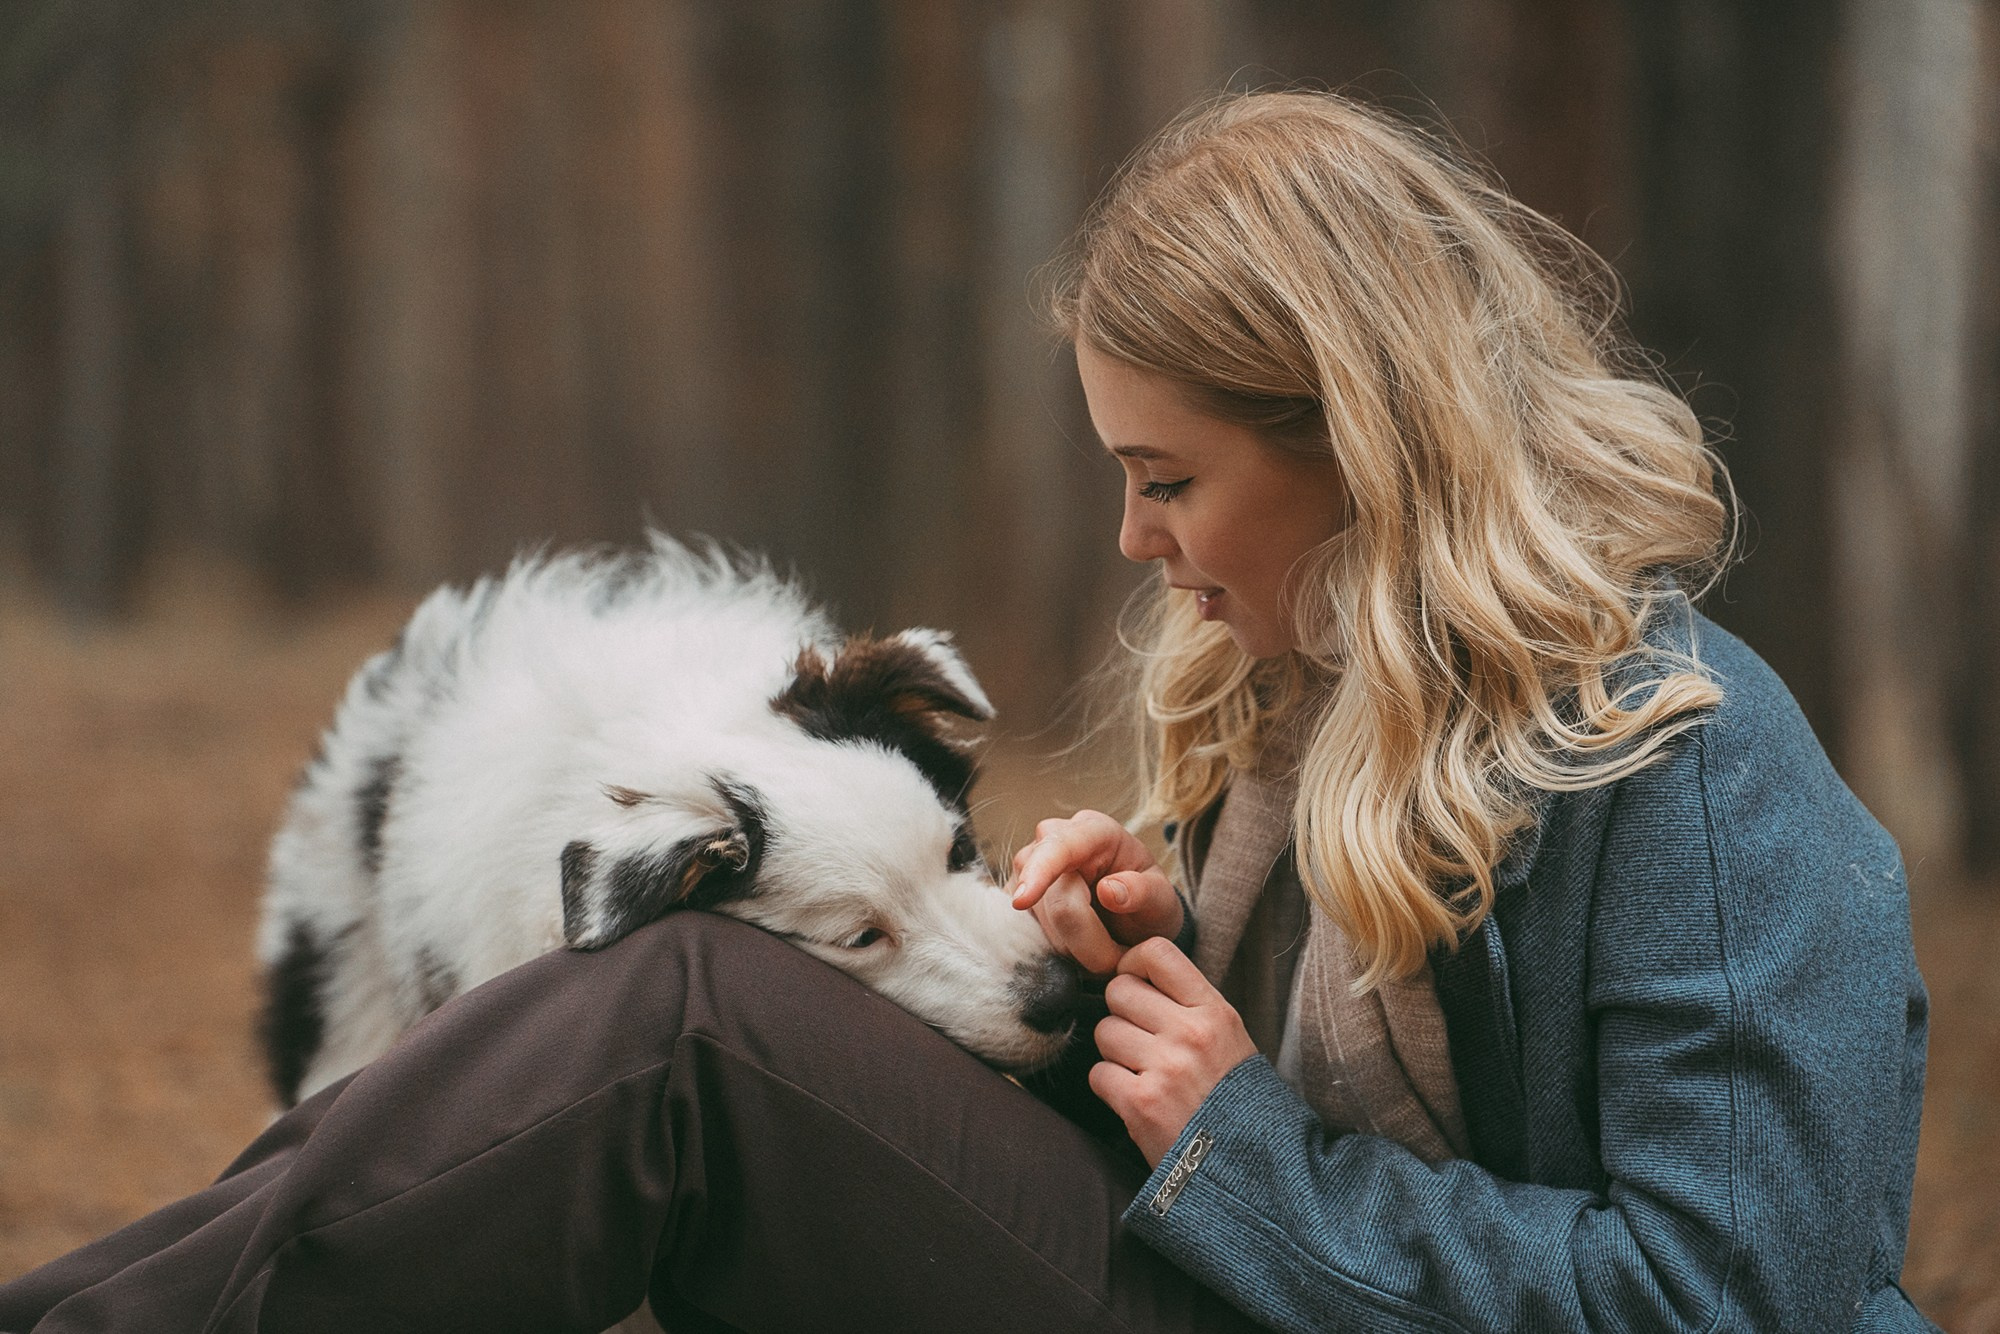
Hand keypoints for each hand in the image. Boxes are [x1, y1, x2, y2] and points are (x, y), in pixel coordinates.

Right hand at [1008, 810, 1182, 974]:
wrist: (1131, 918)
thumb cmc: (1147, 903)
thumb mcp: (1162, 900)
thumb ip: (1142, 892)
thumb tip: (1108, 890)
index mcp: (1095, 830)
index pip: (1060, 847)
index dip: (1040, 873)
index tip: (1022, 901)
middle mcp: (1053, 839)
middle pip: (1054, 902)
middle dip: (1087, 941)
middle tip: (1116, 954)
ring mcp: (1027, 866)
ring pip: (1038, 925)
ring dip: (1071, 949)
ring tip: (1099, 945)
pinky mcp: (1012, 893)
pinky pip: (1023, 933)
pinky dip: (1051, 950)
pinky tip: (1073, 944)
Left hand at [1088, 936, 1255, 1165]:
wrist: (1250, 1171)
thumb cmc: (1236, 1101)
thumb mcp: (1230, 1040)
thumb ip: (1190, 1006)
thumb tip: (1138, 976)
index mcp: (1215, 1012)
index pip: (1156, 952)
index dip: (1133, 963)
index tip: (1136, 984)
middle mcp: (1190, 1034)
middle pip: (1119, 991)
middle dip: (1122, 1014)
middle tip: (1140, 1040)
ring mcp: (1164, 1069)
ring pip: (1104, 1031)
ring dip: (1115, 1053)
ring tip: (1144, 1074)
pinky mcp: (1140, 1105)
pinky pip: (1098, 1073)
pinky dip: (1111, 1088)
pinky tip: (1137, 1099)